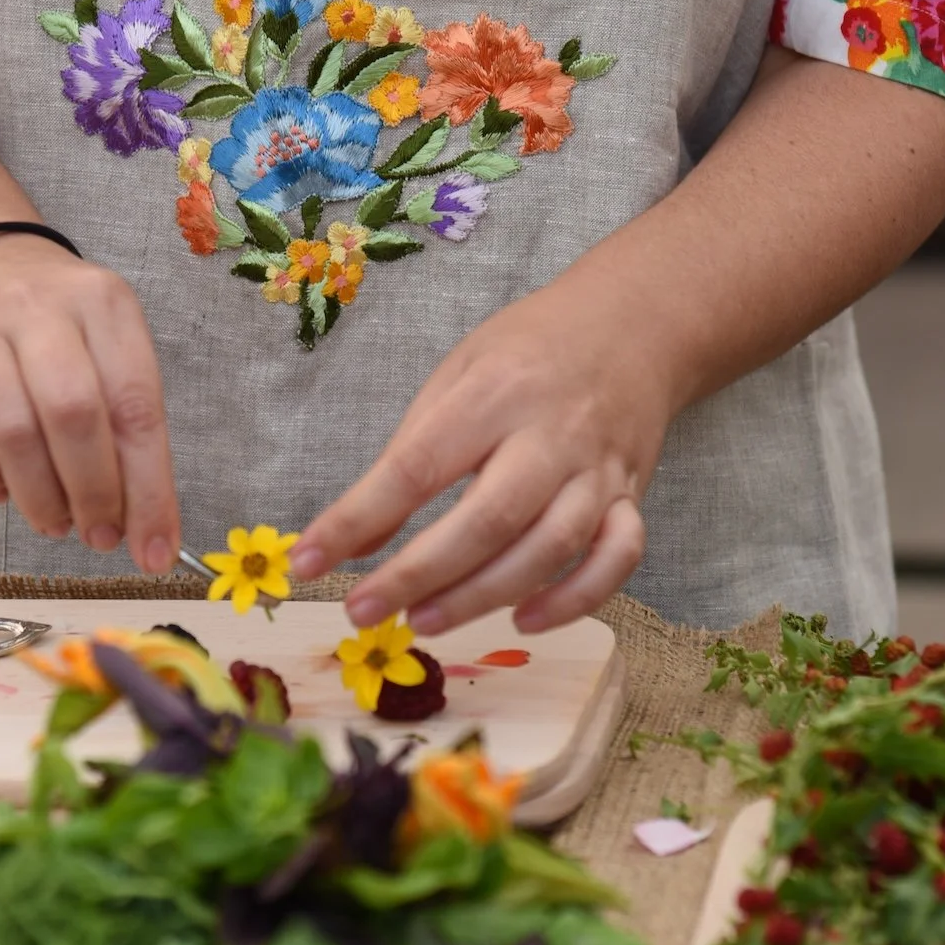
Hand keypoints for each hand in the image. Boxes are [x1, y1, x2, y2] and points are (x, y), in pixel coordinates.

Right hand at [0, 232, 179, 573]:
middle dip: (93, 494)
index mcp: (104, 305)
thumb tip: (143, 524)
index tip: (154, 551)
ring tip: (55, 522)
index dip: (149, 490)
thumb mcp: (106, 345)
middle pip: (75, 417)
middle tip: (99, 535)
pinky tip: (1, 493)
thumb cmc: (53, 323)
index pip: (136, 407)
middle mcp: (42, 309)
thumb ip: (125, 423)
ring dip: (40, 498)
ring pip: (13, 431)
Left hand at [291, 274, 677, 635]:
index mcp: (494, 393)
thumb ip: (410, 454)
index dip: (358, 518)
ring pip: (550, 548)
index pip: (417, 467)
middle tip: (362, 611)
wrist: (635, 324)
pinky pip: (616, 558)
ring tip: (424, 621)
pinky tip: (524, 620)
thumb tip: (358, 538)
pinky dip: (575, 598)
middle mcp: (552, 434)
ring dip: (484, 596)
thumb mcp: (457, 375)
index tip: (309, 559)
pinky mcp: (632, 495)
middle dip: (419, 574)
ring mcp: (599, 469)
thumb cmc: (529, 349)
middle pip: (489, 519)